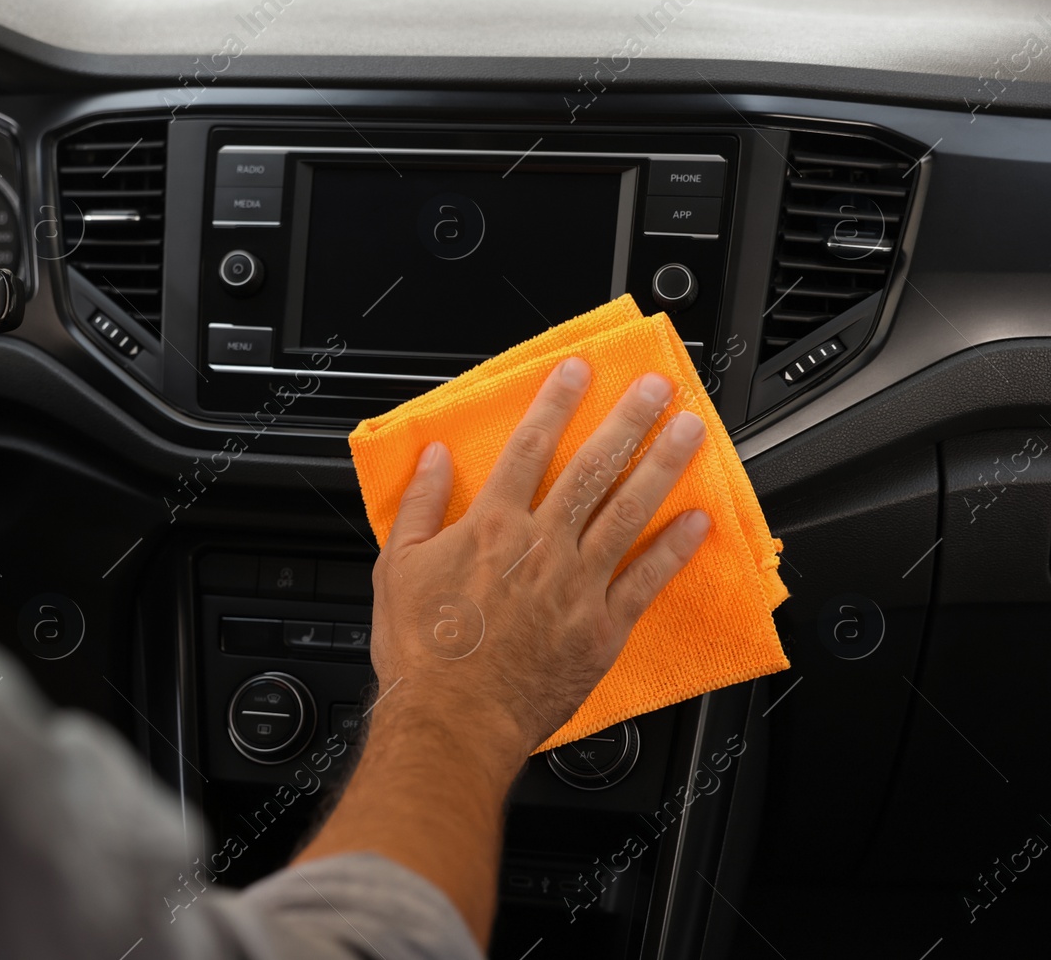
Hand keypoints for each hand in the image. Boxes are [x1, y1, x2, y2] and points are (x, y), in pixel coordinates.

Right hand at [366, 356, 711, 779]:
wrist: (452, 721)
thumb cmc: (422, 653)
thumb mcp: (394, 568)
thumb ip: (416, 505)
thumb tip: (430, 457)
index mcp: (490, 526)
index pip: (530, 446)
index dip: (556, 402)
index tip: (579, 371)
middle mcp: (541, 546)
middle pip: (593, 467)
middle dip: (629, 419)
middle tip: (657, 387)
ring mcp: (577, 585)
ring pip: (629, 510)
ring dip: (663, 464)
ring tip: (689, 431)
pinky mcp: (602, 627)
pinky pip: (647, 580)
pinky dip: (674, 548)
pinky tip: (696, 521)